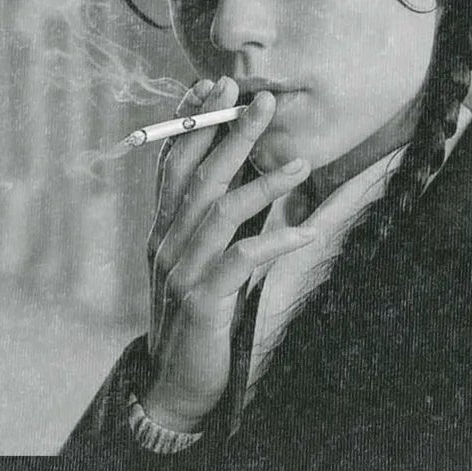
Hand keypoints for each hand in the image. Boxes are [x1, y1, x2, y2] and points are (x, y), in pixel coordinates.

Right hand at [138, 75, 315, 430]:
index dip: (190, 120)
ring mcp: (182, 271)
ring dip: (262, 181)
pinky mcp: (203, 302)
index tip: (213, 84)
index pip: (173, 162)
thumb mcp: (197, 261)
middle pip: (200, 175)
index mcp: (164, 228)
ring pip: (220, 211)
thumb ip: (209, 222)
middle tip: (261, 99)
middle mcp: (167, 242)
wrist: (176, 386)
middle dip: (230, 132)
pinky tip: (307, 230)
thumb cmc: (197, 317)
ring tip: (301, 161)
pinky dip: (275, 240)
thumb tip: (239, 177)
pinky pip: (241, 260)